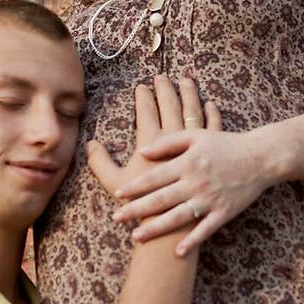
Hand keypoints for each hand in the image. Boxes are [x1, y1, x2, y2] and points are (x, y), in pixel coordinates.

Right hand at [88, 77, 220, 209]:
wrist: (176, 226)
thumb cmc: (144, 207)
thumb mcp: (115, 184)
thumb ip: (100, 163)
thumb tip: (90, 144)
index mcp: (151, 143)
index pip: (147, 111)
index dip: (144, 97)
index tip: (142, 86)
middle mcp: (174, 140)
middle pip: (170, 106)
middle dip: (165, 89)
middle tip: (162, 77)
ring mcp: (194, 146)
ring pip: (193, 112)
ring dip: (190, 94)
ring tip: (187, 80)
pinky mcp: (210, 155)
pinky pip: (213, 128)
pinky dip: (212, 114)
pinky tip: (210, 104)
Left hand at [112, 125, 268, 255]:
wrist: (261, 158)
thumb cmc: (225, 145)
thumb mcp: (196, 136)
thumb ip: (169, 142)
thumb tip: (142, 151)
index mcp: (188, 163)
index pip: (155, 176)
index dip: (135, 186)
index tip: (118, 194)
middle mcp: (196, 182)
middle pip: (161, 199)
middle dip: (136, 210)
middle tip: (116, 218)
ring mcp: (210, 199)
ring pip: (178, 217)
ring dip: (156, 228)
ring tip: (136, 237)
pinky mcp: (224, 212)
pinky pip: (205, 230)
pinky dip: (192, 241)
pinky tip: (178, 253)